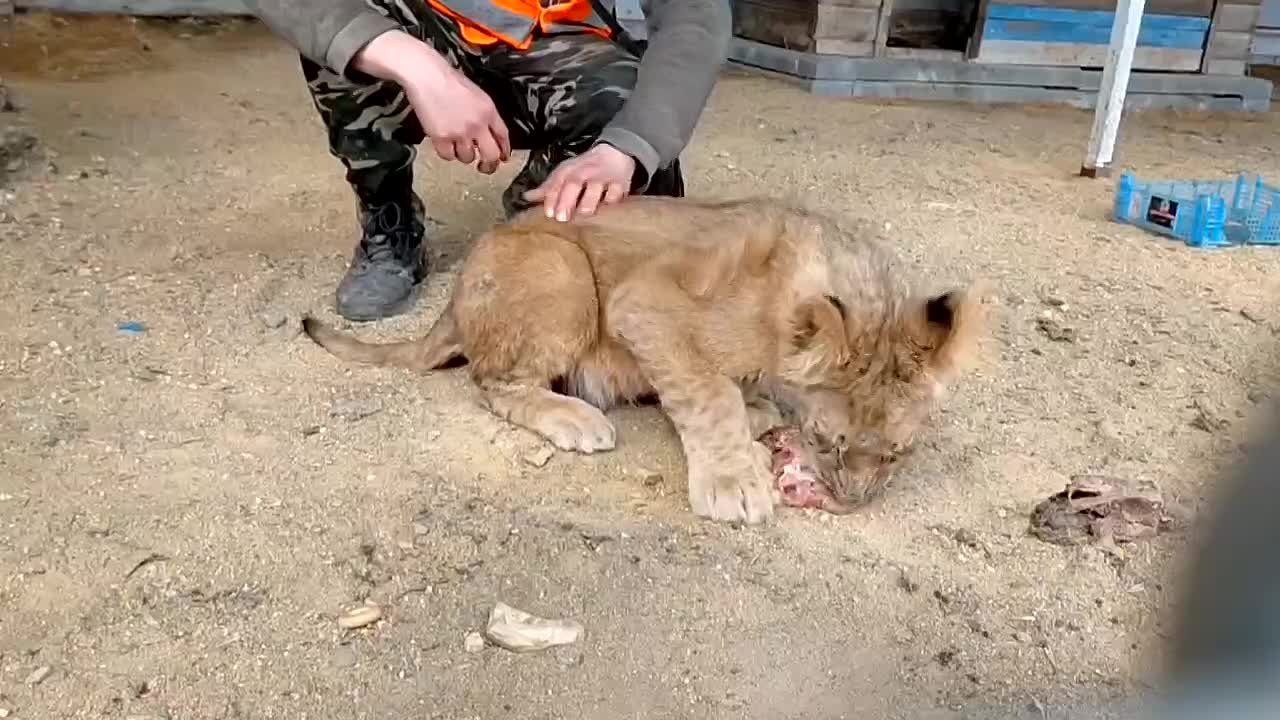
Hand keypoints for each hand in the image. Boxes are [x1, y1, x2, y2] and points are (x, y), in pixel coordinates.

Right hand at [352, 31, 510, 173]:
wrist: (427, 75)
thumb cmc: (448, 80)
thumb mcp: (477, 94)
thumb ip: (485, 114)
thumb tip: (489, 133)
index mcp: (488, 111)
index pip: (503, 136)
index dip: (504, 150)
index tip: (503, 157)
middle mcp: (477, 124)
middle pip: (491, 155)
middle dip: (490, 164)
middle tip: (485, 167)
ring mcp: (459, 132)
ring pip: (468, 158)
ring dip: (464, 155)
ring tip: (458, 145)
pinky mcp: (441, 137)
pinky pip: (448, 156)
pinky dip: (447, 153)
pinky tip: (445, 144)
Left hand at [523, 144, 635, 221]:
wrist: (615, 153)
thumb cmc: (585, 169)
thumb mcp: (565, 174)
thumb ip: (548, 188)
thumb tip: (526, 197)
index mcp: (569, 170)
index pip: (558, 182)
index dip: (552, 197)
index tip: (548, 213)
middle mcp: (585, 172)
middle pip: (574, 183)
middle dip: (567, 200)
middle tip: (561, 217)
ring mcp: (603, 178)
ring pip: (595, 188)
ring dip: (589, 202)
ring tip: (584, 214)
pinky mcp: (620, 184)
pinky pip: (616, 193)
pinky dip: (611, 202)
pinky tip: (606, 212)